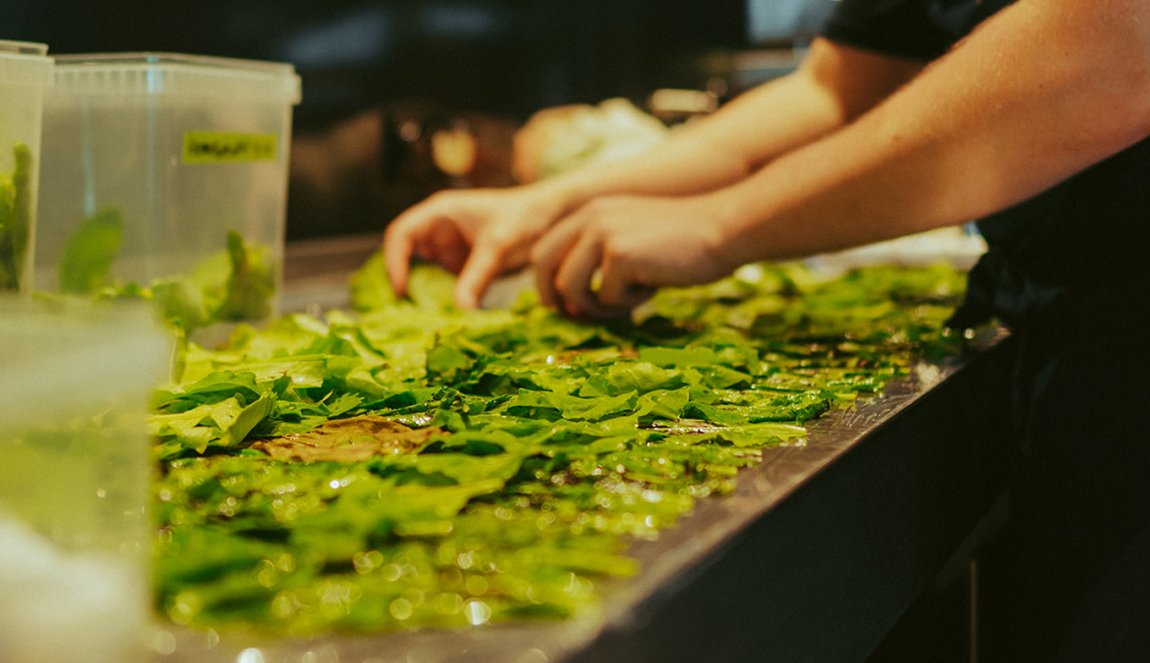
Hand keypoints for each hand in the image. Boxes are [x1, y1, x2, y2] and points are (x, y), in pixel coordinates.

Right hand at [384, 186, 562, 307]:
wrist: (551, 217)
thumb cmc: (524, 218)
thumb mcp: (499, 246)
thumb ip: (477, 276)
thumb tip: (460, 311)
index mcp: (440, 212)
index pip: (401, 234)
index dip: (394, 261)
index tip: (401, 290)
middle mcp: (438, 229)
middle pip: (405, 255)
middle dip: (402, 281)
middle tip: (404, 313)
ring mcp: (448, 248)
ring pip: (422, 273)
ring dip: (420, 294)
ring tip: (420, 321)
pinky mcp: (461, 265)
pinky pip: (443, 284)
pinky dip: (440, 300)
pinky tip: (443, 319)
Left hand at [531, 194, 735, 317]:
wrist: (722, 228)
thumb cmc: (681, 241)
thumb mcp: (630, 238)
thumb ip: (597, 259)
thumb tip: (569, 304)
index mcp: (589, 210)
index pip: (543, 248)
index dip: (546, 282)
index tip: (563, 304)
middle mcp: (589, 217)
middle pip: (543, 266)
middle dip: (555, 299)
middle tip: (576, 316)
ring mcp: (602, 233)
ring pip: (570, 287)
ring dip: (595, 306)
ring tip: (626, 304)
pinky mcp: (619, 254)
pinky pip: (607, 296)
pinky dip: (628, 304)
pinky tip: (653, 289)